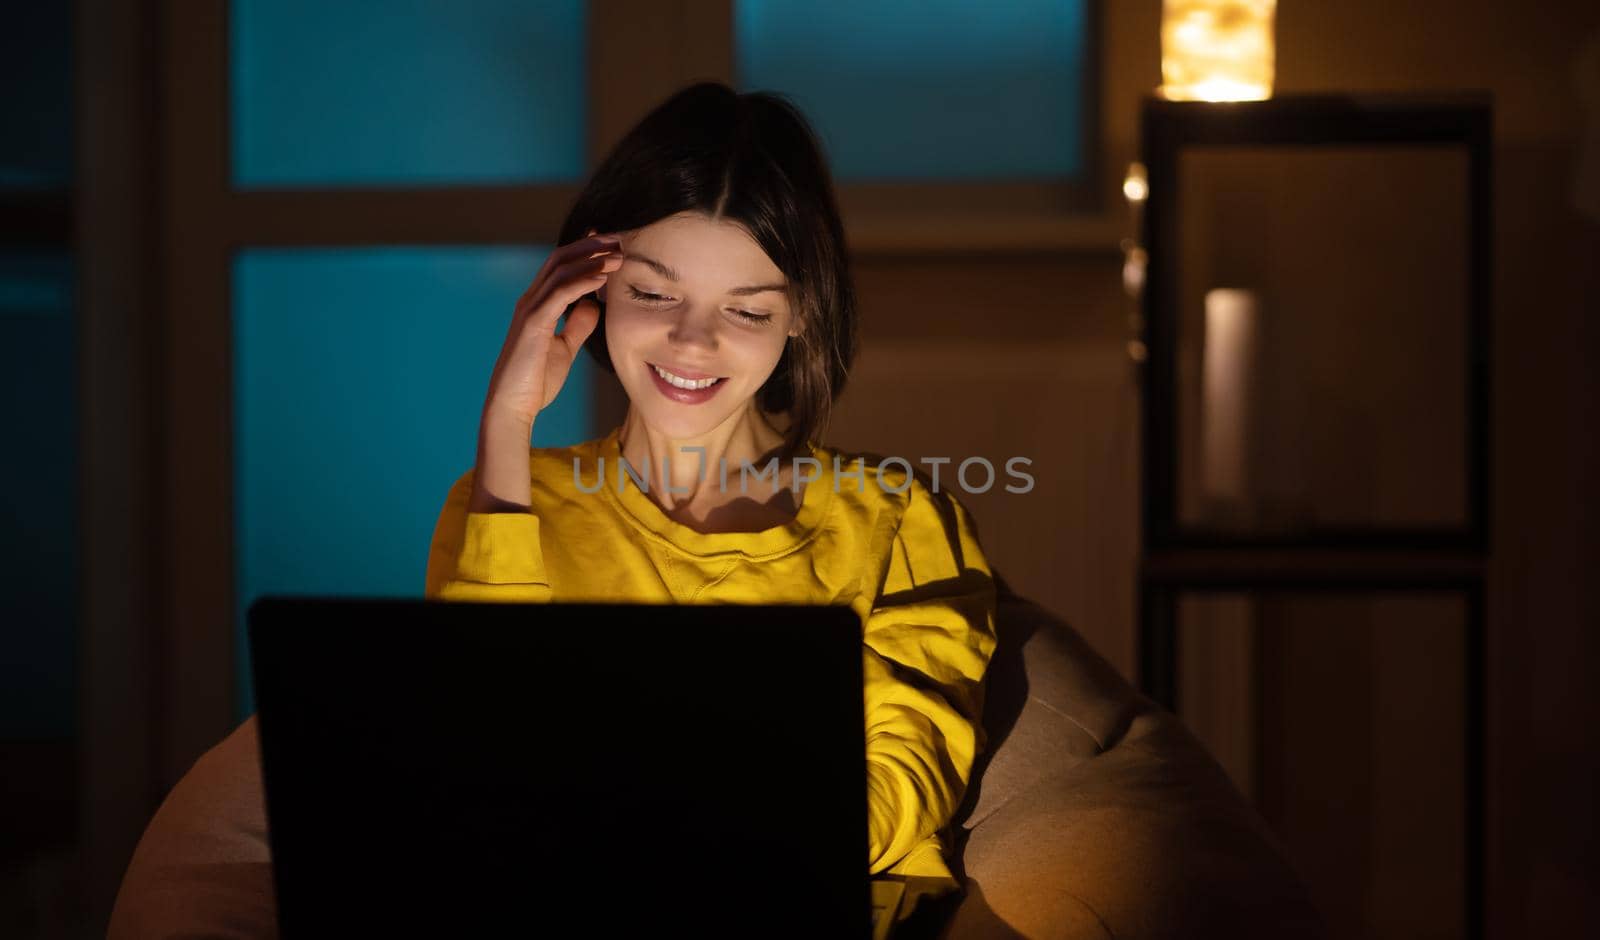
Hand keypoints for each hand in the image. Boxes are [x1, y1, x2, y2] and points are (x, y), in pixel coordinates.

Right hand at [482, 232, 620, 427]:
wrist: (512, 406)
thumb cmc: (535, 380)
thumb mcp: (565, 347)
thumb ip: (577, 325)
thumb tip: (593, 305)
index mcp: (537, 305)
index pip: (561, 267)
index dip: (585, 250)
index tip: (610, 242)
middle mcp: (531, 301)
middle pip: (560, 259)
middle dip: (591, 246)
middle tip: (618, 238)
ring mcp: (529, 310)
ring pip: (561, 271)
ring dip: (591, 259)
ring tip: (618, 253)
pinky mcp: (533, 323)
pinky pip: (560, 293)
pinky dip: (582, 281)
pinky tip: (603, 277)